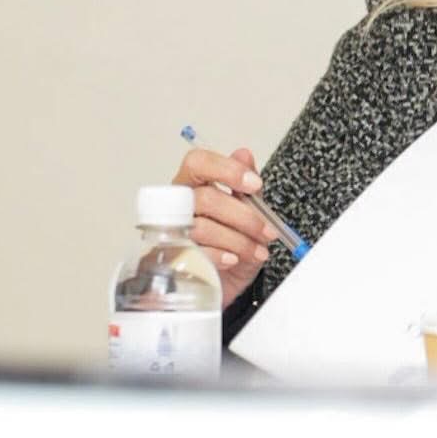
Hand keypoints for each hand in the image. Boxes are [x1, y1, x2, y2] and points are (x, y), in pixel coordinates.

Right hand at [171, 146, 277, 308]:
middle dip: (244, 216)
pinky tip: (234, 260)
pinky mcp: (170, 261)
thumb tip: (244, 154)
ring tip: (256, 251)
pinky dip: (221, 256)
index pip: (198, 162)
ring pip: (201, 228)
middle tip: (266, 231)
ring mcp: (170, 233)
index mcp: (193, 185)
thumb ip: (245, 186)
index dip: (226, 170)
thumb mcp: (249, 214)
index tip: (255, 185)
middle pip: (204, 198)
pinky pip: (193, 254)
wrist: (227, 283)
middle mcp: (177, 206)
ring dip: (238, 240)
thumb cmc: (234, 245)